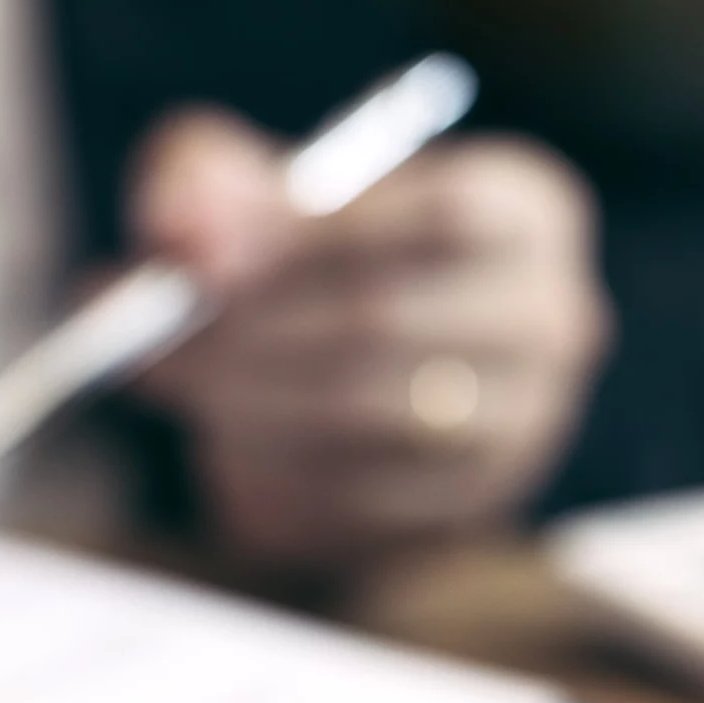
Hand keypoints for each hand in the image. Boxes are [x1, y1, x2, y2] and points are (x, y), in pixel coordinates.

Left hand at [127, 109, 611, 571]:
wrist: (341, 356)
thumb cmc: (298, 252)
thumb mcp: (250, 187)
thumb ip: (205, 184)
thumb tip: (184, 239)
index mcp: (528, 213)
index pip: (443, 214)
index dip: (307, 238)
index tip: (194, 263)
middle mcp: (554, 323)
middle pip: (393, 323)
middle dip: (246, 335)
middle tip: (149, 345)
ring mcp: (523, 432)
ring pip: (369, 423)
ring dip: (248, 408)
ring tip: (179, 388)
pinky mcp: (467, 518)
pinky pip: (358, 508)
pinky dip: (272, 477)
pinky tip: (226, 446)